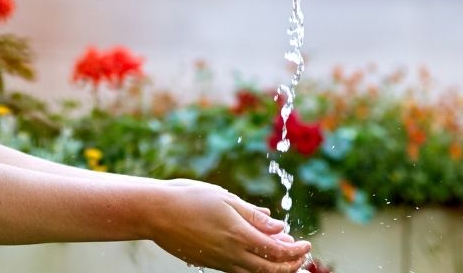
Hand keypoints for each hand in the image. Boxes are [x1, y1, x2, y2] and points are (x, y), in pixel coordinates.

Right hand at [146, 182, 310, 272]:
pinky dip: (255, 268)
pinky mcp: (209, 263)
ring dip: (274, 269)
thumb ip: (254, 215)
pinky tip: (258, 255)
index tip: (306, 245)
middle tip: (301, 257)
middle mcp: (231, 253)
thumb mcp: (226, 199)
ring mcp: (220, 261)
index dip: (296, 251)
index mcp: (239, 235)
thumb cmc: (190, 198)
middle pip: (270, 270)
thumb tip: (278, 226)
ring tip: (285, 260)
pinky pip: (239, 272)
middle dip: (290, 266)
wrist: (156, 212)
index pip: (277, 252)